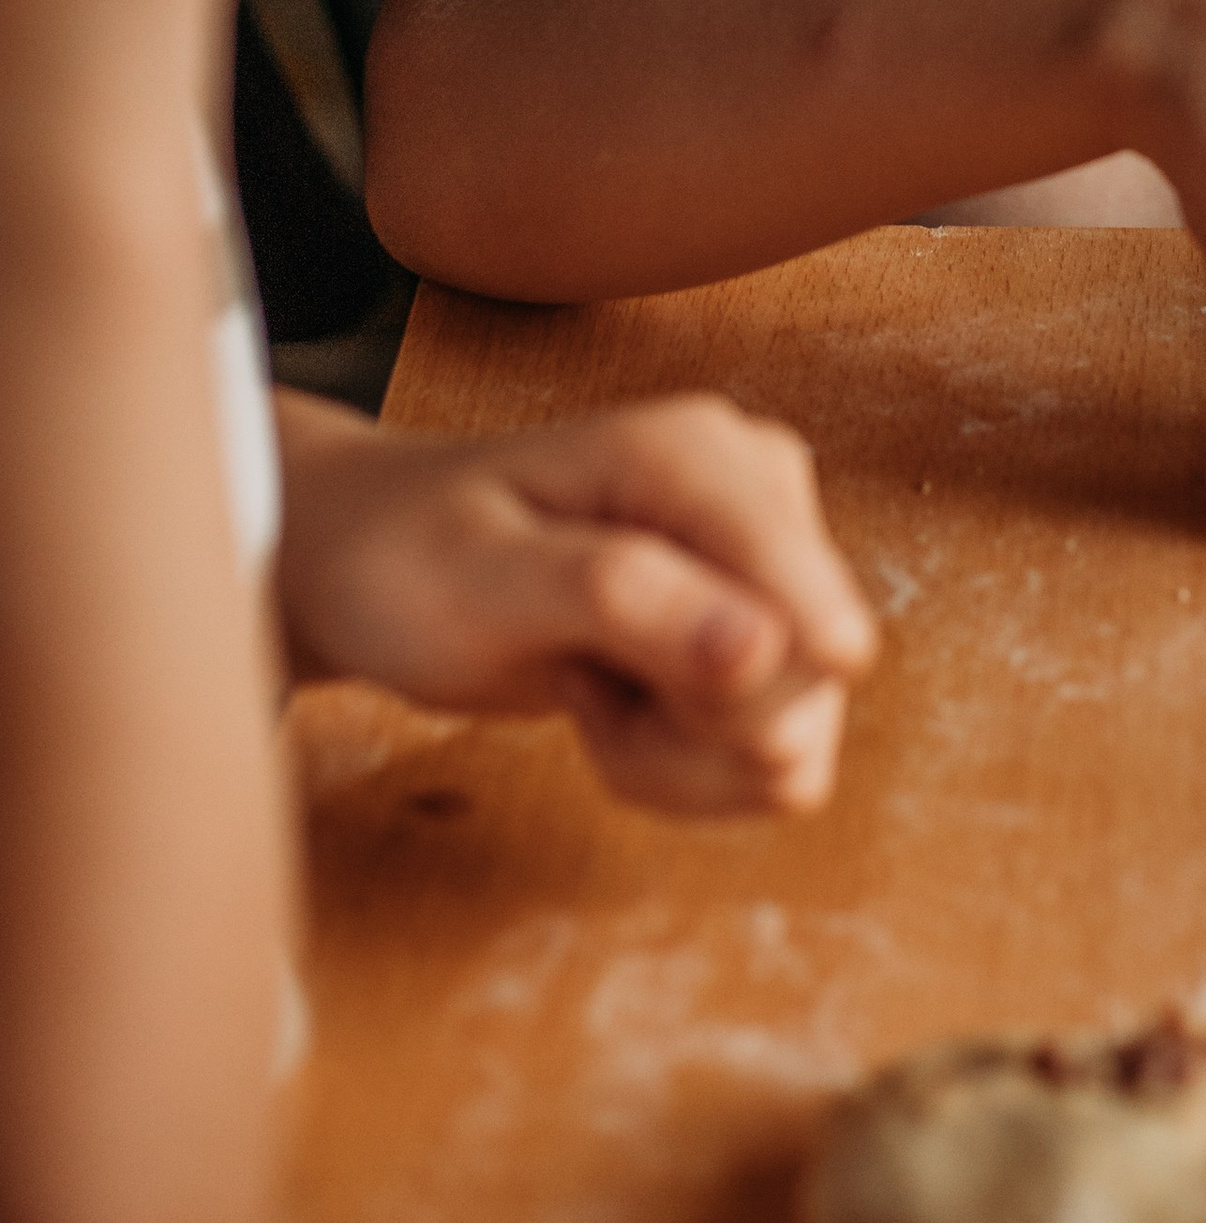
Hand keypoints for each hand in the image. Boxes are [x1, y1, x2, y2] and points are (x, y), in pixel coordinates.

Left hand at [274, 392, 877, 816]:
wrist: (382, 562)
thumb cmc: (412, 557)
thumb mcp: (483, 582)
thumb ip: (624, 600)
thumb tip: (770, 649)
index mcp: (703, 455)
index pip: (806, 616)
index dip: (725, 698)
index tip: (596, 687)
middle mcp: (763, 496)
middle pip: (805, 685)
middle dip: (680, 731)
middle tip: (572, 676)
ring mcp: (772, 564)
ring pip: (793, 735)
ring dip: (673, 757)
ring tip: (584, 689)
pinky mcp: (770, 629)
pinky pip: (774, 757)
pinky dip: (681, 767)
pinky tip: (613, 706)